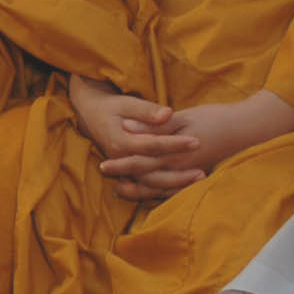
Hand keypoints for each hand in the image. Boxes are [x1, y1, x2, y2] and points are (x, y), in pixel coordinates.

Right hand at [66, 78, 207, 197]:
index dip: (175, 144)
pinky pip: (149, 188)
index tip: (196, 140)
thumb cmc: (112, 107)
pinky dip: (167, 190)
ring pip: (151, 184)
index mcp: (120, 141)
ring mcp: (123, 170)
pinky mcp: (128, 174)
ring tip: (200, 179)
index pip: (152, 146)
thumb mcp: (127, 103)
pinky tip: (187, 187)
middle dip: (179, 173)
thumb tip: (167, 114)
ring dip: (175, 185)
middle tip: (203, 171)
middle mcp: (121, 160)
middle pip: (153, 172)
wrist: (90, 116)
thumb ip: (147, 110)